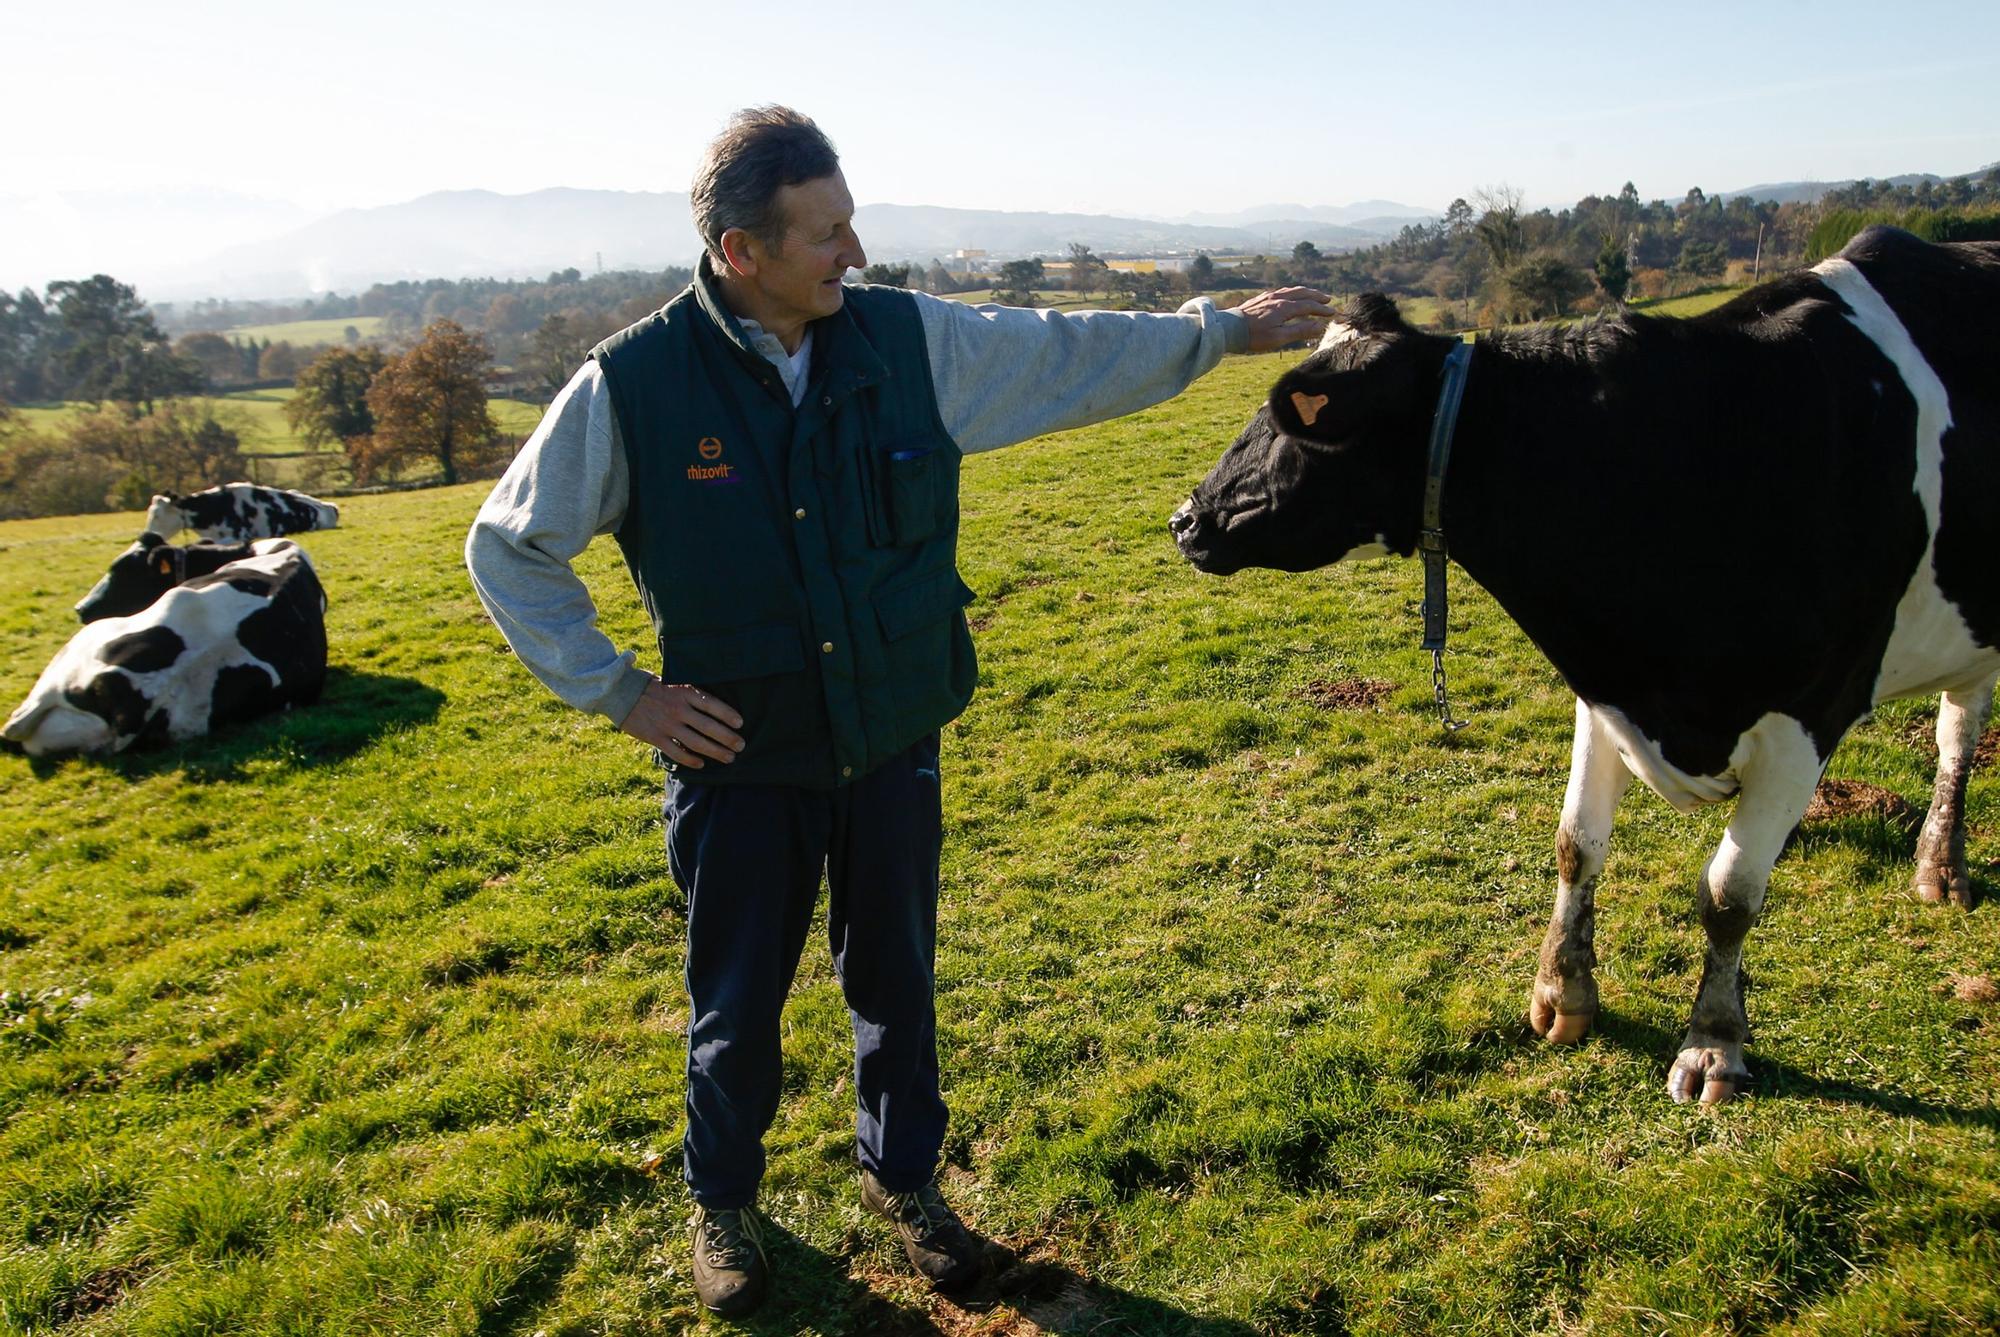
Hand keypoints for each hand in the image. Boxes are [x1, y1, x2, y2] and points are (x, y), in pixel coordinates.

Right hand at [619, 678, 743, 768]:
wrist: (621, 691)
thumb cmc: (651, 686)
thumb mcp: (674, 682)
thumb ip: (691, 694)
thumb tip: (714, 706)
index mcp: (684, 692)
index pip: (713, 705)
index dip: (729, 715)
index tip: (741, 724)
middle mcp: (678, 709)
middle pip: (709, 727)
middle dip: (728, 738)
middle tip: (741, 746)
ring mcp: (667, 724)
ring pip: (697, 743)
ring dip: (715, 752)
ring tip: (729, 757)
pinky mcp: (655, 737)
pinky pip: (677, 752)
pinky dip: (691, 760)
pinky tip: (701, 764)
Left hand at [1235, 286, 1338, 352]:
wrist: (1229, 329)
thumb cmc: (1254, 337)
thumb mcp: (1279, 338)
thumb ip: (1300, 331)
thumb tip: (1319, 326)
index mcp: (1284, 307)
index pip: (1309, 306)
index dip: (1322, 310)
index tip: (1332, 313)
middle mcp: (1278, 298)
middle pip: (1302, 293)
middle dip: (1316, 296)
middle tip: (1327, 300)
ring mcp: (1268, 297)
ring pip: (1291, 290)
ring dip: (1305, 292)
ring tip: (1312, 295)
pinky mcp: (1260, 299)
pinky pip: (1281, 291)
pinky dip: (1292, 292)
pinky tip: (1289, 296)